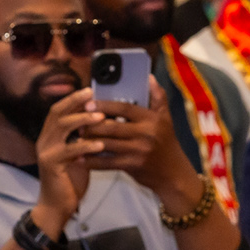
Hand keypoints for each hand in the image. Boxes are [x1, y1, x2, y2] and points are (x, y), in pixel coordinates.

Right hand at [32, 86, 102, 233]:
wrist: (59, 204)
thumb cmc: (72, 177)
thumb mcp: (81, 152)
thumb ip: (86, 136)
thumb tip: (106, 118)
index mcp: (51, 135)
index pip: (59, 110)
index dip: (72, 99)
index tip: (90, 90)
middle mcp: (45, 140)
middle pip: (57, 114)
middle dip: (75, 102)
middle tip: (93, 96)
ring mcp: (46, 152)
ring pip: (61, 128)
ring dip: (81, 120)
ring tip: (101, 117)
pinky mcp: (50, 165)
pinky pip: (67, 151)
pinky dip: (84, 146)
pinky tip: (99, 145)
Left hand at [82, 77, 200, 208]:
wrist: (173, 172)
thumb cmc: (167, 142)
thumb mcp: (166, 118)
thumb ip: (158, 97)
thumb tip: (148, 77)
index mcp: (152, 119)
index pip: (125, 108)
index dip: (105, 105)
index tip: (87, 104)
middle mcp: (146, 133)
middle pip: (112, 126)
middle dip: (92, 125)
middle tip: (77, 123)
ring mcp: (139, 150)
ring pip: (107, 144)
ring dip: (88, 142)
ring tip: (76, 138)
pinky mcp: (132, 165)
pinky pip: (107, 162)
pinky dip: (92, 161)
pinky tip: (81, 158)